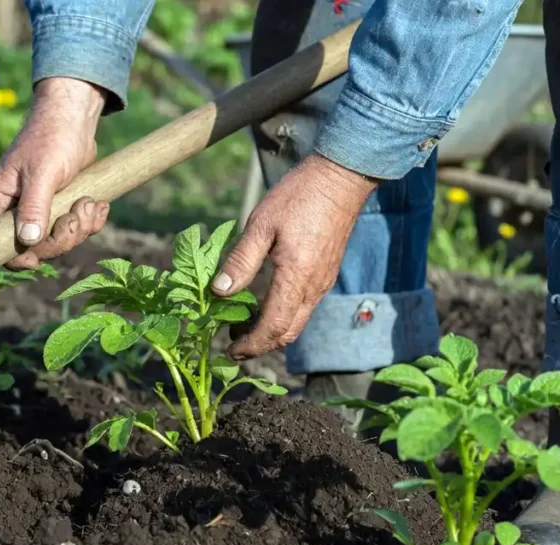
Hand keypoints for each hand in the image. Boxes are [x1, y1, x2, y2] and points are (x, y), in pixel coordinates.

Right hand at [0, 77, 110, 269]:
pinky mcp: (63, 205)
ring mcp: (41, 208)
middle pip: (36, 247)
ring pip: (59, 239)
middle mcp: (17, 208)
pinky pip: (76, 228)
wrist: (75, 116)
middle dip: (62, 237)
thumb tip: (28, 241)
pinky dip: (90, 220)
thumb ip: (34, 207)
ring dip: (81, 227)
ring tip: (90, 202)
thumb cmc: (52, 137)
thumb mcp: (42, 172)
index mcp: (1, 200)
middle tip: (78, 214)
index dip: (18, 256)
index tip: (40, 255)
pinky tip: (98, 203)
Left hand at [212, 153, 378, 358]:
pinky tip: (262, 306)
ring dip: (270, 332)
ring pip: (297, 323)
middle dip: (259, 345)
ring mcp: (322, 282)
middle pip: (287, 333)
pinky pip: (303, 308)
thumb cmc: (299, 197)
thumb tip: (218, 291)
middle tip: (232, 344)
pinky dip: (282, 317)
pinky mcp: (325, 274)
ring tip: (242, 326)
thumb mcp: (260, 224)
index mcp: (296, 277)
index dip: (250, 344)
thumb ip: (240, 261)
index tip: (229, 350)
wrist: (341, 178)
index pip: (273, 327)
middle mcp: (314, 287)